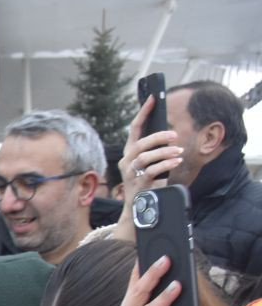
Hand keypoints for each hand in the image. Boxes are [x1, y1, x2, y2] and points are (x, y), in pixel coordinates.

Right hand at [115, 95, 183, 241]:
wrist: (140, 207)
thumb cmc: (148, 182)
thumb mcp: (150, 163)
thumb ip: (155, 149)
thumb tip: (169, 133)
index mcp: (129, 152)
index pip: (134, 128)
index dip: (143, 113)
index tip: (153, 99)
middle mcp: (126, 161)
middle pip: (140, 143)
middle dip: (158, 137)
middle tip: (174, 135)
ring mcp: (130, 173)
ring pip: (145, 157)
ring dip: (164, 152)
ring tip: (179, 151)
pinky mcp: (137, 183)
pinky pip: (152, 171)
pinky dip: (166, 164)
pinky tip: (176, 161)